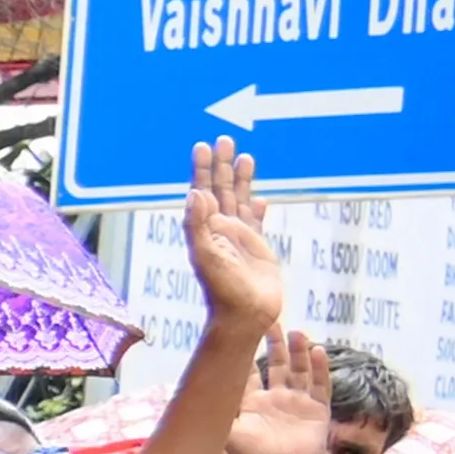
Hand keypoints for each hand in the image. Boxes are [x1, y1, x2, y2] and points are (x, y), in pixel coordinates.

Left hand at [187, 138, 285, 334]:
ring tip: (244, 157)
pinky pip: (257, 222)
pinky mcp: (258, 248)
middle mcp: (220, 229)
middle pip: (220, 189)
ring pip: (239, 200)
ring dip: (240, 179)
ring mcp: (239, 238)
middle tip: (224, 139)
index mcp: (204, 228)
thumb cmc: (222, 289)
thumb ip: (197, 225)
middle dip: (221, 165)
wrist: (245, 315)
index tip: (202, 146)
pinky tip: (260, 198)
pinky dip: (257, 208)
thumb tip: (194, 194)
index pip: (202, 191)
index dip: (201, 170)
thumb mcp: (205, 256)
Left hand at [225, 323, 333, 453]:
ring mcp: (298, 402)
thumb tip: (181, 398)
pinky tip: (318, 351)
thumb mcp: (228, 433)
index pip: (249, 371)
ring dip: (299, 352)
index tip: (242, 329)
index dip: (246, 351)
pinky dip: (320, 368)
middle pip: (277, 364)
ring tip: (296, 332)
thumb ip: (212, 414)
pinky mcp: (318, 409)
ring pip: (299, 370)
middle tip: (271, 320)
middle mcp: (276, 397)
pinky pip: (320, 384)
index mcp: (252, 401)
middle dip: (275, 344)